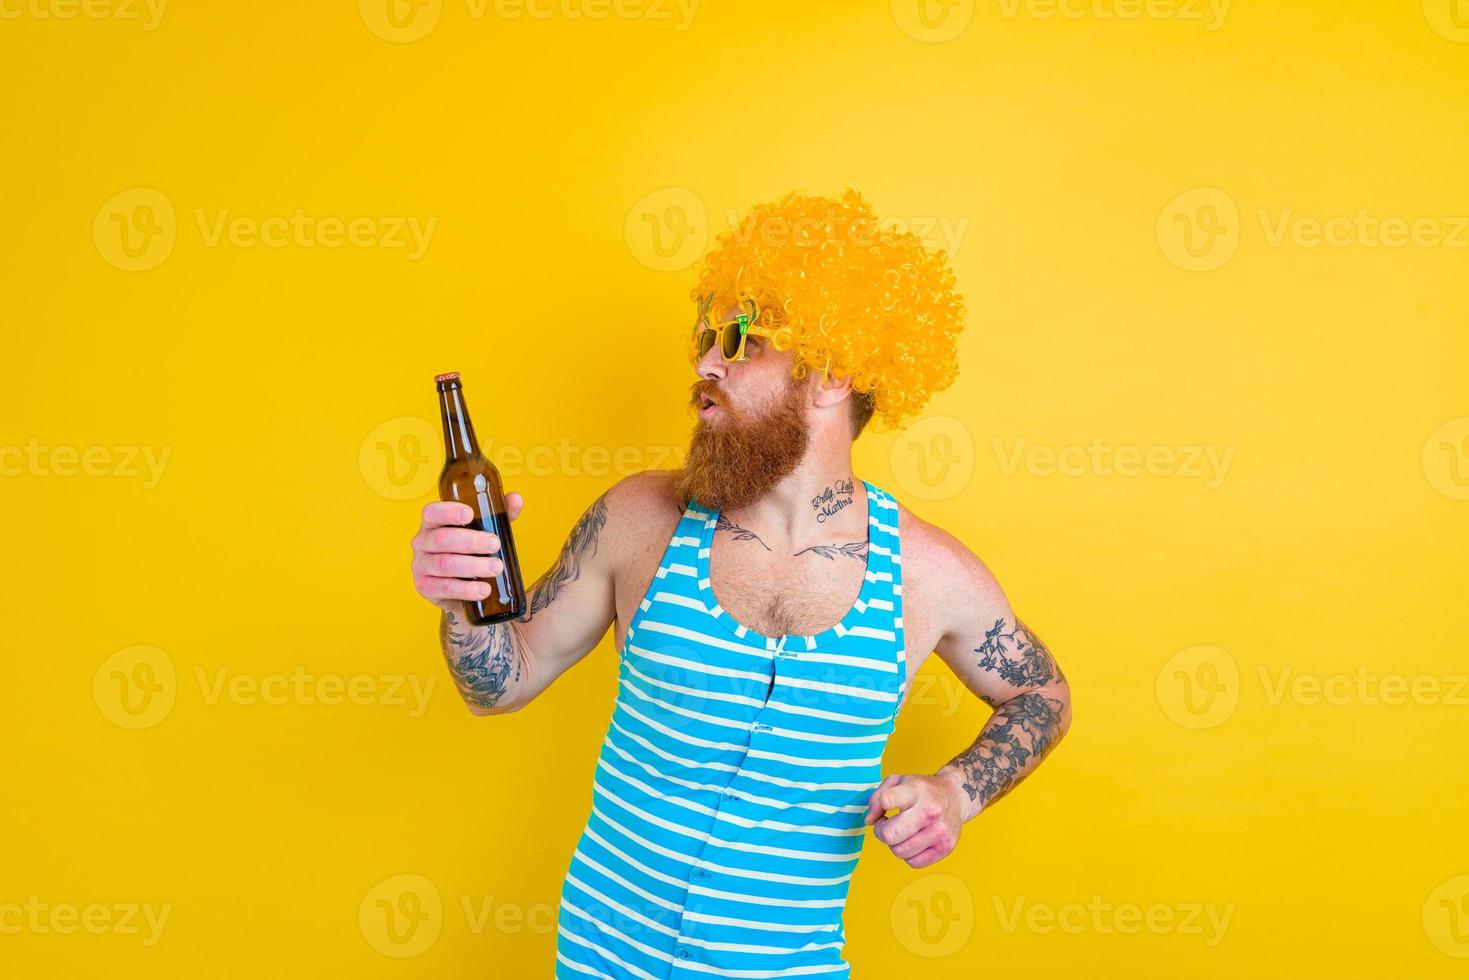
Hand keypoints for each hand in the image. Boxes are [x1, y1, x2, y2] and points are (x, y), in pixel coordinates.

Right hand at [411, 493, 524, 613]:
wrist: (459, 586)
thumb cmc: (470, 550)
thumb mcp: (485, 529)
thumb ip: (500, 514)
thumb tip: (515, 499)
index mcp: (433, 523)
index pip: (432, 512)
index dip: (449, 512)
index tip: (470, 513)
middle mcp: (422, 542)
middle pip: (442, 539)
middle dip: (471, 541)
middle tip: (495, 544)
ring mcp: (421, 565)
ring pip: (445, 564)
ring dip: (473, 566)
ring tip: (496, 568)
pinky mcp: (425, 587)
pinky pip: (445, 588)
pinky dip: (466, 589)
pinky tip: (483, 589)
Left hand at [864, 772, 965, 867]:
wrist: (957, 797)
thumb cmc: (923, 790)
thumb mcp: (898, 781)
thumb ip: (876, 797)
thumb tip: (869, 821)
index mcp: (916, 791)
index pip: (888, 800)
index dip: (881, 804)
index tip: (885, 804)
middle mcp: (929, 811)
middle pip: (890, 835)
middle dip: (881, 832)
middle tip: (886, 825)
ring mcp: (939, 831)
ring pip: (900, 852)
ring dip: (895, 844)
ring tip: (902, 832)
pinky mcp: (945, 847)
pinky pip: (913, 862)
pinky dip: (908, 855)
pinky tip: (913, 840)